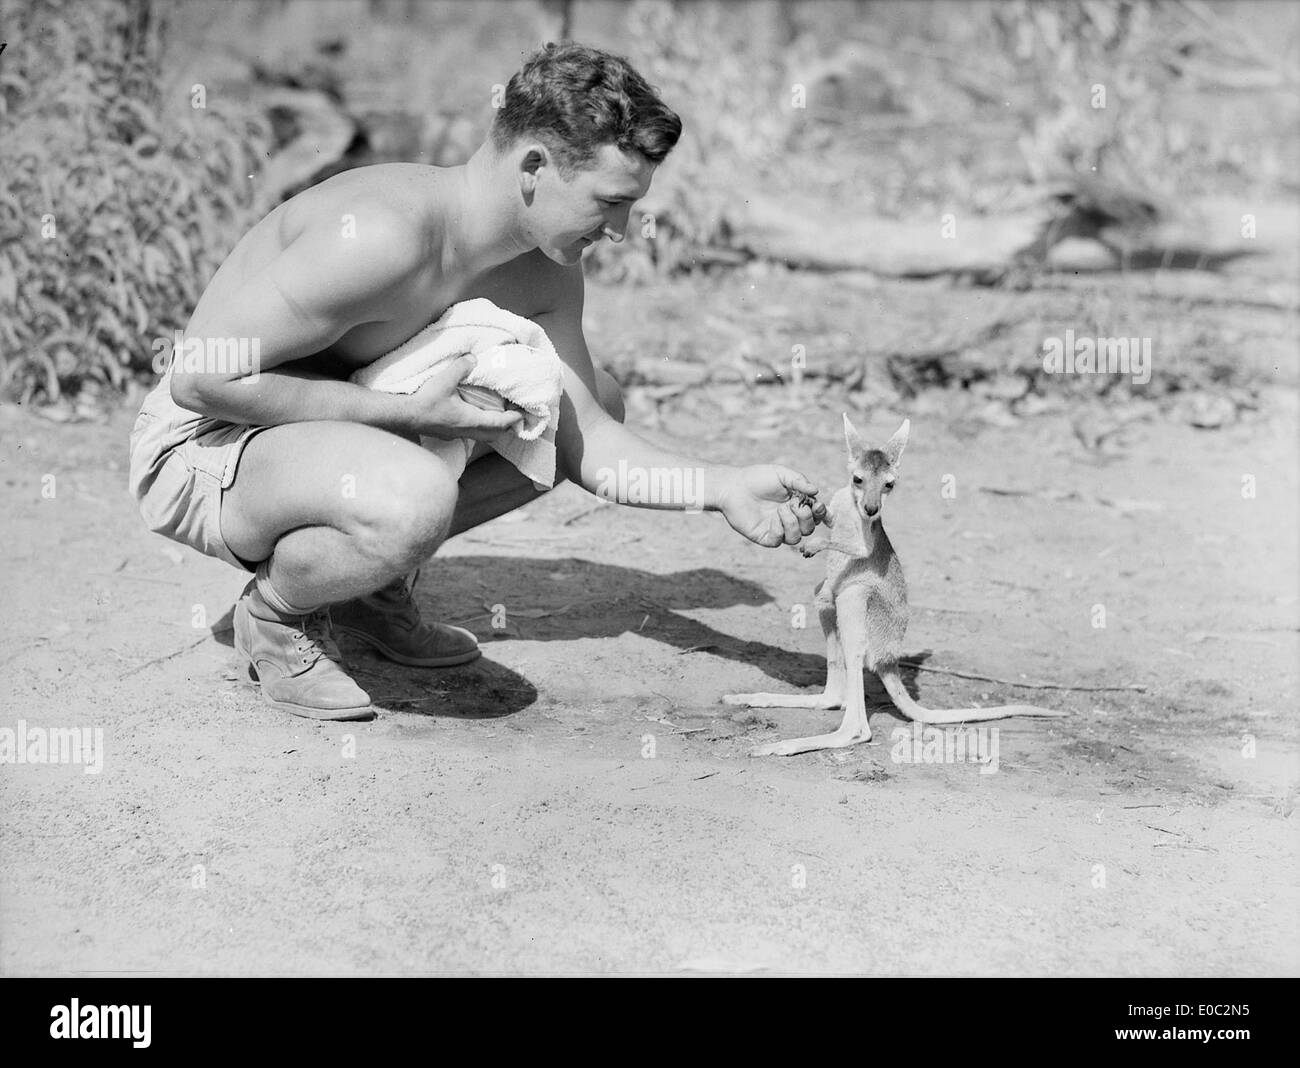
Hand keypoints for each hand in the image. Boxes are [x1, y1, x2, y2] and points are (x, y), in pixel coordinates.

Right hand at [407, 354, 524, 441]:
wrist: (405, 416)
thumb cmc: (425, 401)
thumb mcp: (445, 380)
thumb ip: (461, 368)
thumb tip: (473, 358)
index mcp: (471, 420)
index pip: (500, 423)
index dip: (513, 419)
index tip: (522, 413)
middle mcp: (467, 431)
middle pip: (494, 434)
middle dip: (506, 426)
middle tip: (513, 415)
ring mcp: (457, 434)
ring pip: (482, 436)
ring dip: (492, 427)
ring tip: (497, 415)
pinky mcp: (449, 434)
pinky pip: (471, 434)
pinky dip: (479, 427)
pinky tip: (474, 417)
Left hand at [718, 465, 824, 547]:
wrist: (733, 486)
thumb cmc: (757, 478)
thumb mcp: (781, 474)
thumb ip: (799, 481)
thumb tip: (816, 491)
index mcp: (797, 504)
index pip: (817, 515)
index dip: (823, 514)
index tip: (818, 506)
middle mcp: (790, 519)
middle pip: (810, 529)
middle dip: (806, 517)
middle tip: (792, 504)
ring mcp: (777, 529)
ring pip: (796, 538)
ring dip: (792, 524)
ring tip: (780, 510)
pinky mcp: (764, 537)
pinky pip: (778, 541)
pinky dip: (779, 531)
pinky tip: (773, 520)